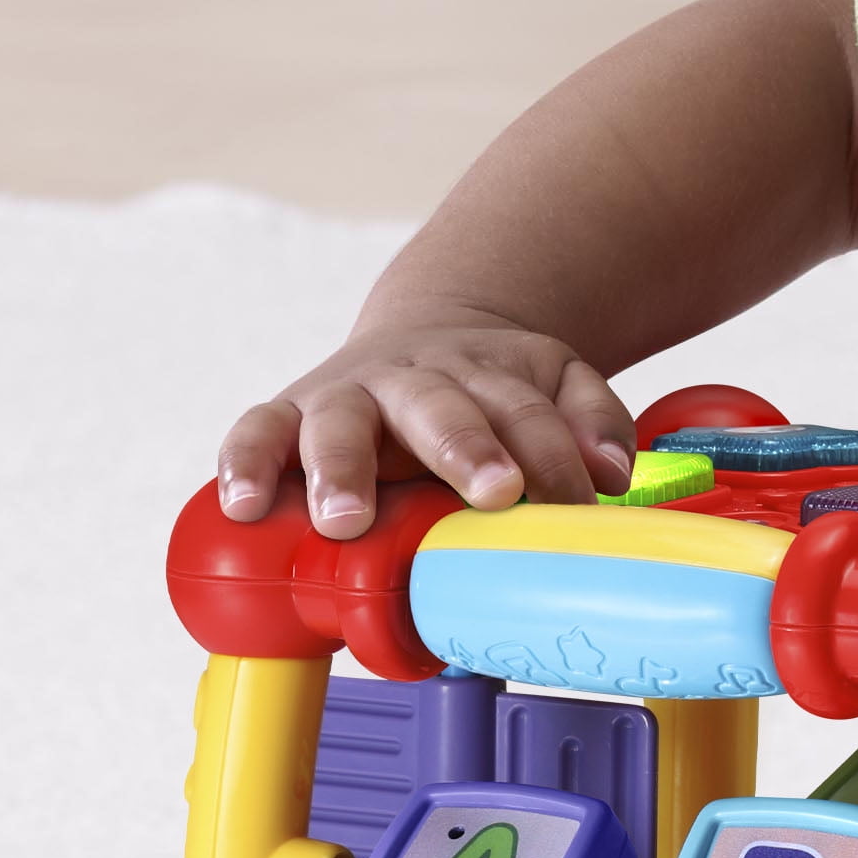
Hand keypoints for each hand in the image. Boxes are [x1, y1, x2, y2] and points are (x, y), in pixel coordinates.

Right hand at [215, 307, 638, 537]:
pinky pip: (256, 431)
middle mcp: (414, 381)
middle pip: (440, 408)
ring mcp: (346, 395)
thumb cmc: (490, 388)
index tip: (574, 501)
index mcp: (486, 374)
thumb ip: (591, 420)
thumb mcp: (555, 382)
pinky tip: (245, 505)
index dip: (555, 458)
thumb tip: (613, 475)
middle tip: (492, 491)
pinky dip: (245, 462)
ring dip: (343, 469)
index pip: (527, 415)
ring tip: (346, 520)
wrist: (421, 337)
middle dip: (466, 449)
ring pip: (340, 422)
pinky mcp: (288, 414)